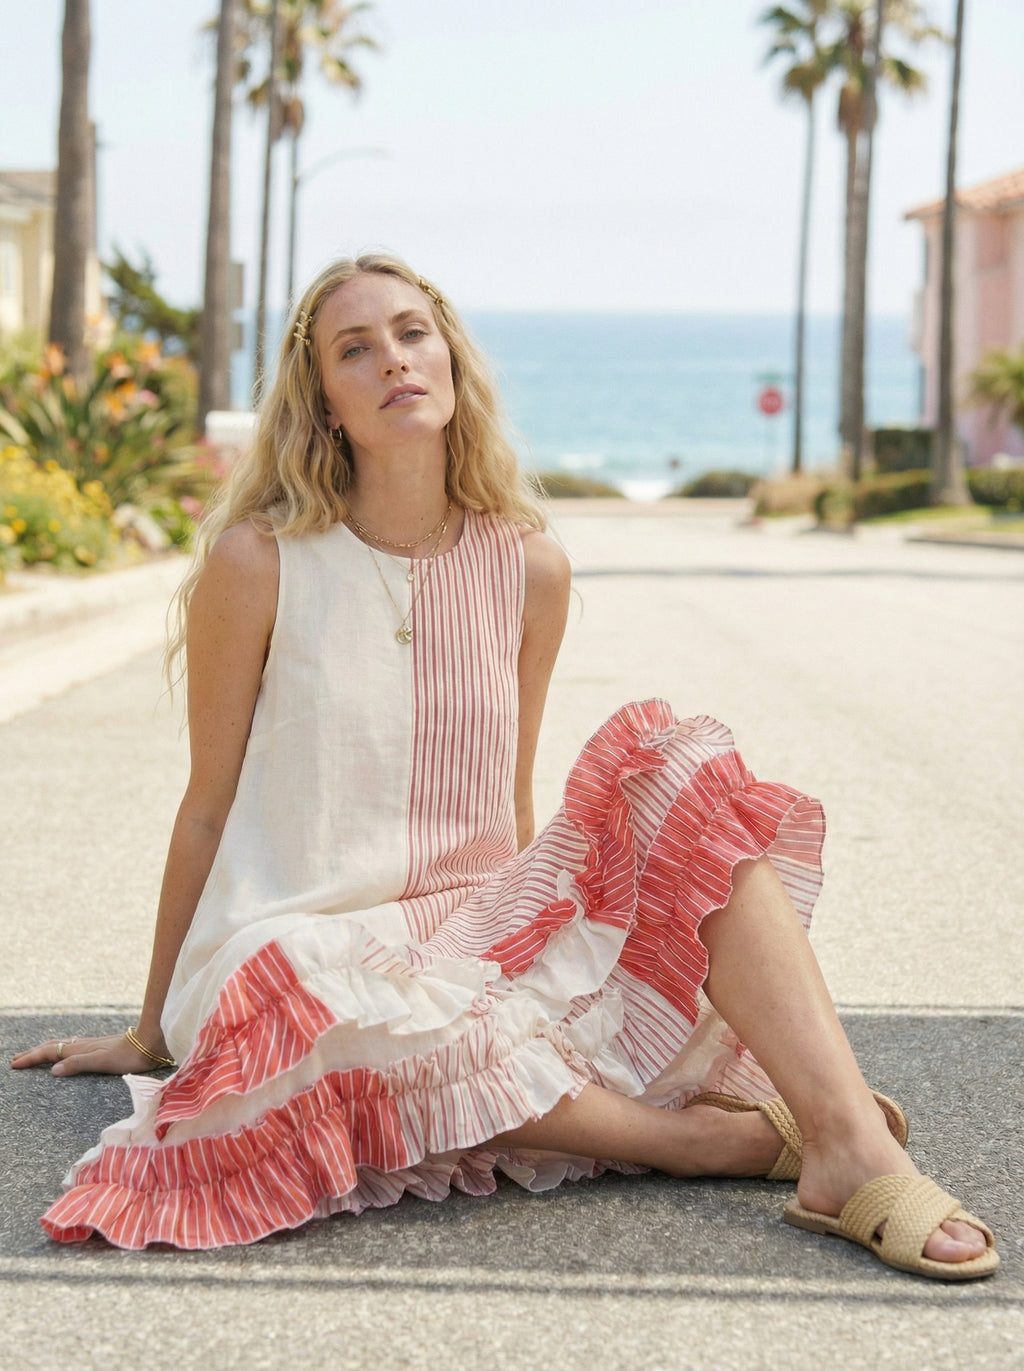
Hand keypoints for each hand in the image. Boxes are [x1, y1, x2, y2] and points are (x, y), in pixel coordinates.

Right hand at [10, 1031, 171, 1076]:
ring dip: (45, 1050)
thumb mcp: (103, 1062)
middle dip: (33, 1053)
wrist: (151, 1042)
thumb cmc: (129, 1055)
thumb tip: (52, 1070)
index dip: (31, 1058)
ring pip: (62, 1045)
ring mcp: (92, 1044)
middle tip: (16, 1059)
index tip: (14, 1064)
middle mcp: (84, 1045)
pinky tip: (65, 1051)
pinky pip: (72, 1046)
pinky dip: (60, 1049)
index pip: (50, 1052)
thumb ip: (78, 1064)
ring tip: (34, 1054)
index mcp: (81, 1049)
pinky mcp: (100, 1047)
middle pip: (53, 1046)